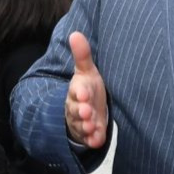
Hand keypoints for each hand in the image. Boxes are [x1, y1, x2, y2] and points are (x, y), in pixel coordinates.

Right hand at [66, 31, 108, 148]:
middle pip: (76, 110)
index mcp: (77, 91)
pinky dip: (93, 140)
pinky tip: (97, 140)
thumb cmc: (87, 88)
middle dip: (80, 111)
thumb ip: (82, 55)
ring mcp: (82, 122)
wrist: (86, 109)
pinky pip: (90, 139)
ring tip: (92, 125)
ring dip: (86, 126)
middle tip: (86, 111)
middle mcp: (76, 108)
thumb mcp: (86, 72)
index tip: (83, 93)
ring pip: (82, 126)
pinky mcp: (90, 134)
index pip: (76, 91)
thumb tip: (75, 33)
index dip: (79, 93)